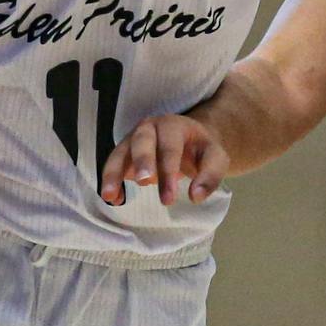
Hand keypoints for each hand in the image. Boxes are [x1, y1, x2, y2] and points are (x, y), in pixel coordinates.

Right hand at [98, 115, 228, 208]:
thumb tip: (196, 197)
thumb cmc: (200, 151)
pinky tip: (112, 198)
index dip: (168, 172)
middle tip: (143, 183)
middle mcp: (150, 127)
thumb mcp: (215, 159)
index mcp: (174, 126)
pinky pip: (113, 163)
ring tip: (109, 195)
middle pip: (142, 141)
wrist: (189, 140)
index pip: (170, 147)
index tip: (168, 200)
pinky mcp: (124, 152)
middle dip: (142, 161)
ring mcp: (134, 138)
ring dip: (114, 172)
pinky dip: (110, 179)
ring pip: (121, 151)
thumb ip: (210, 176)